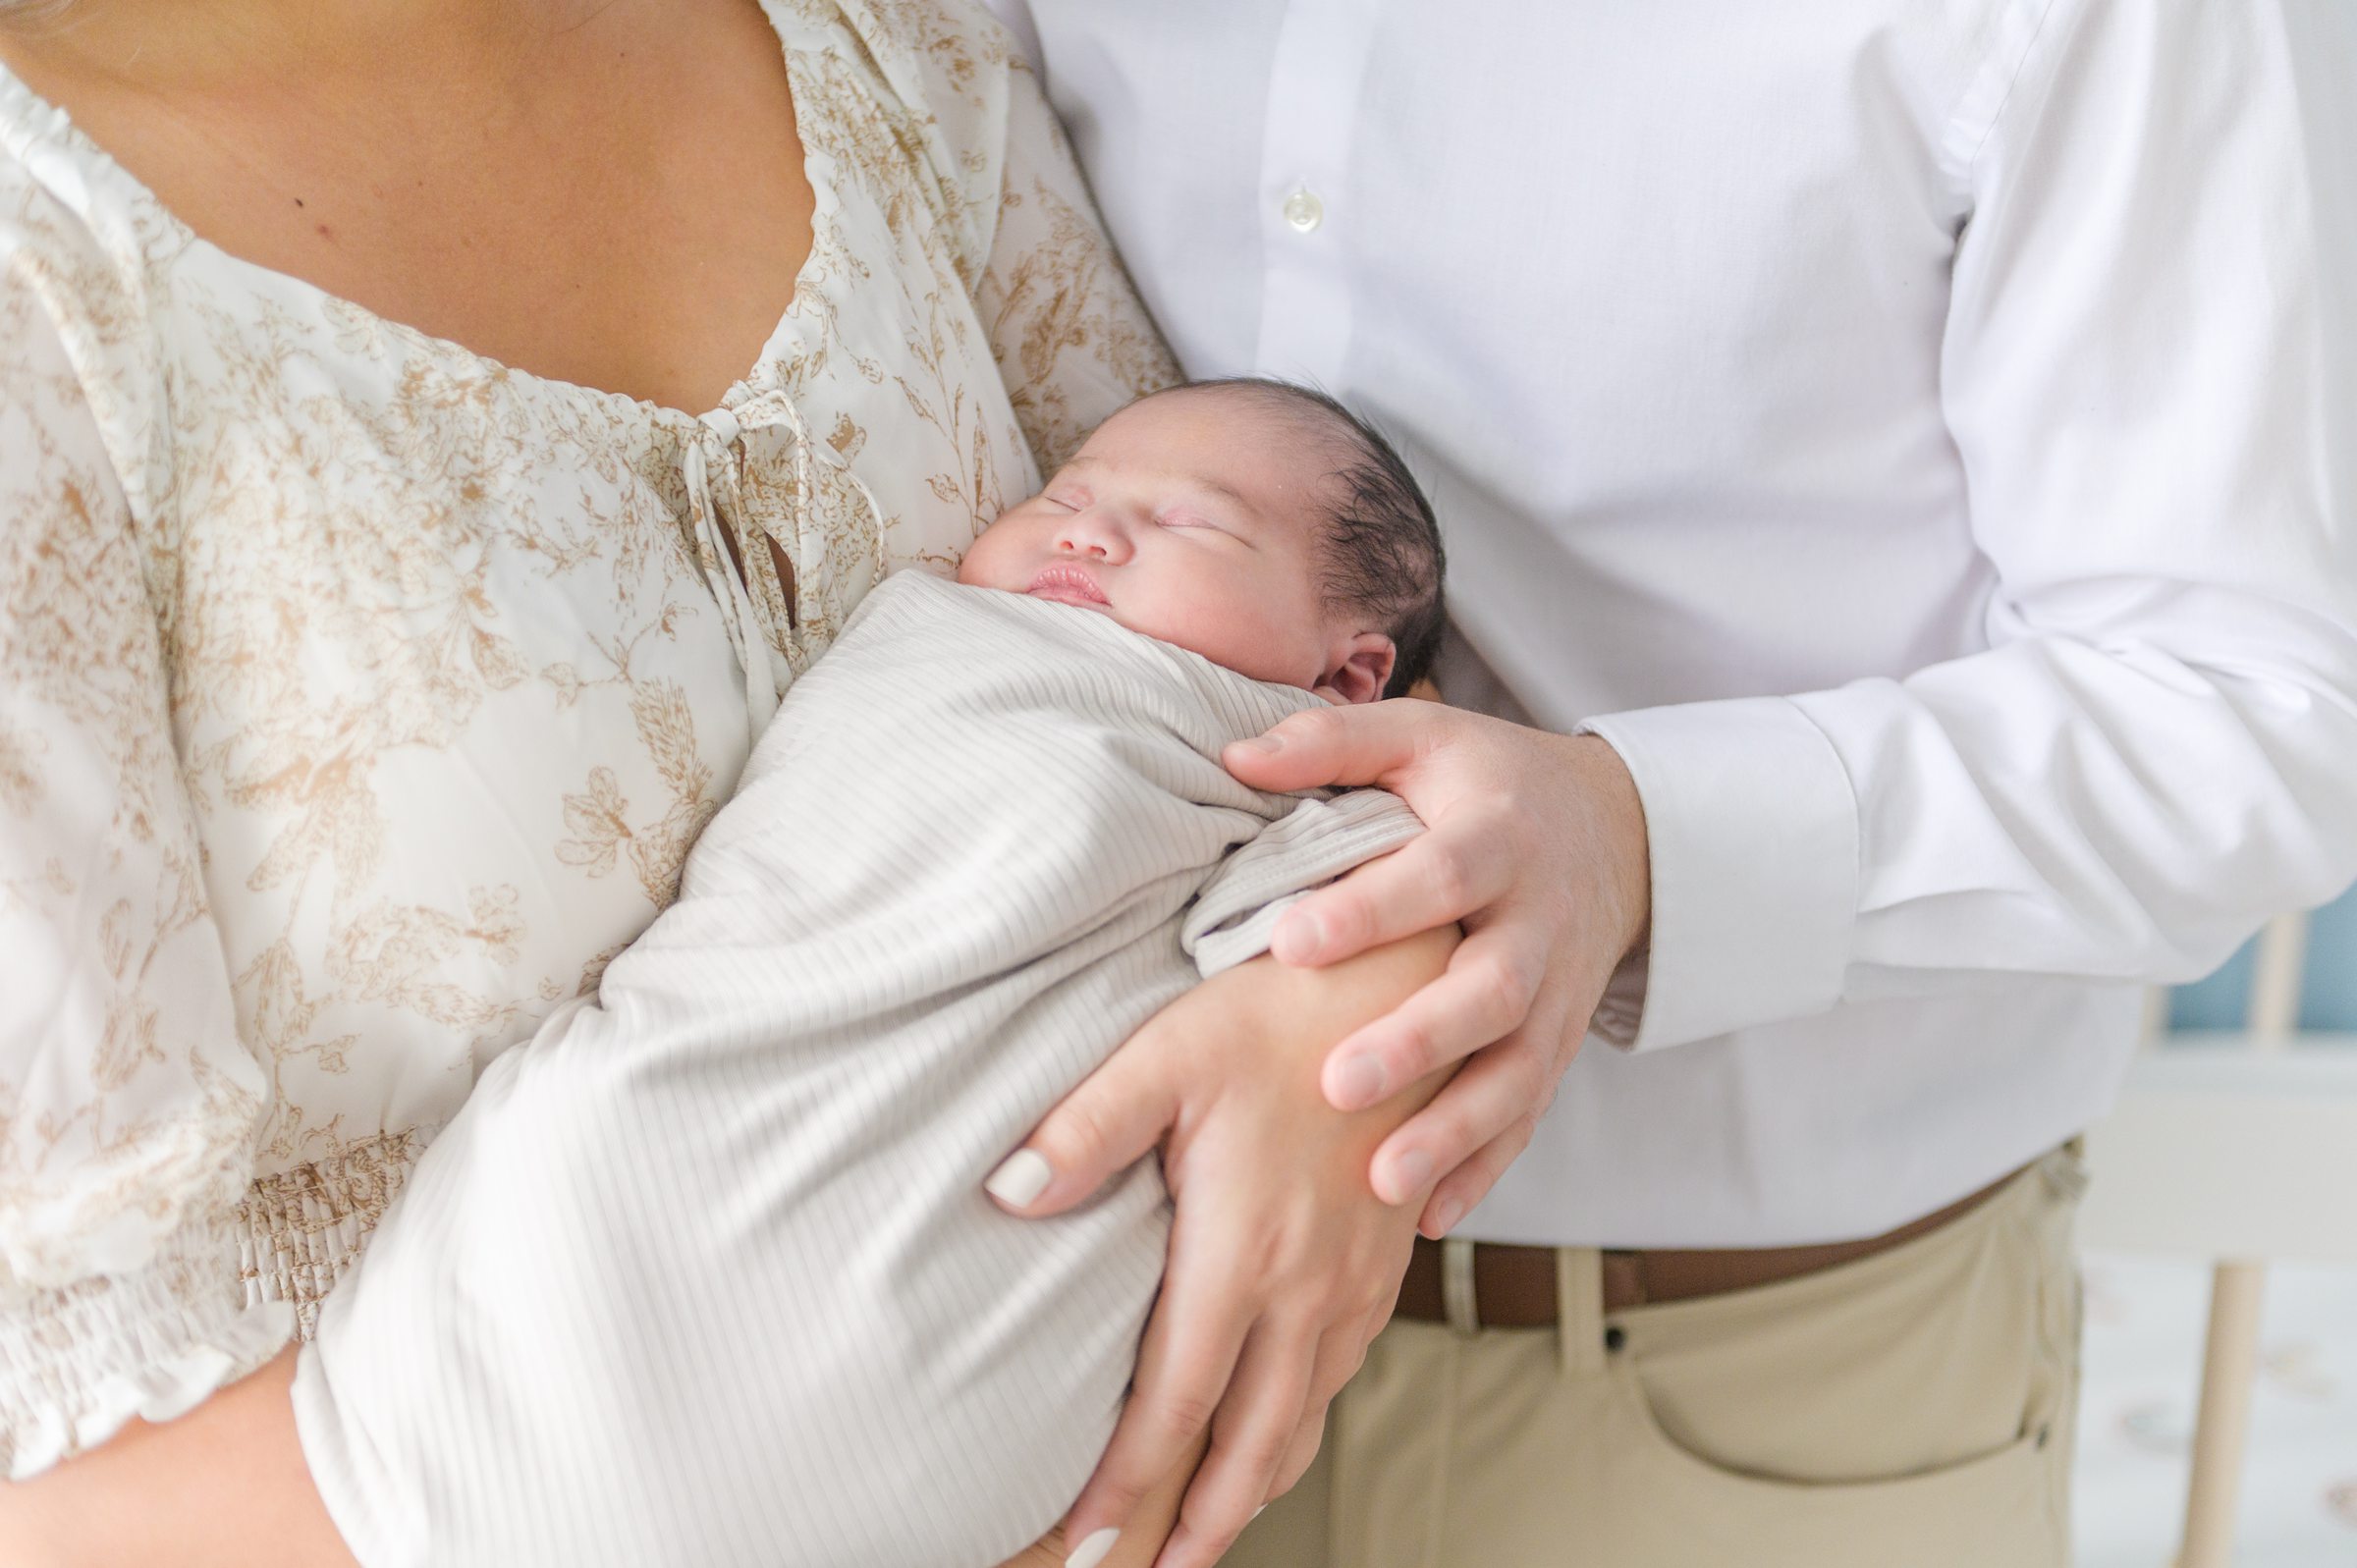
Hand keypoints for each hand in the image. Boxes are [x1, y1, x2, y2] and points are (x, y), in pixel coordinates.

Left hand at [986, 929, 1457, 1567]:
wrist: (1408, 986)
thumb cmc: (1277, 1014)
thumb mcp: (1165, 1056)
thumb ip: (1083, 1132)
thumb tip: (1005, 1194)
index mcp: (1245, 1251)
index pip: (1176, 1404)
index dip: (1129, 1484)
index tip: (1086, 1540)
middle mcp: (1310, 1288)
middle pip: (1250, 1445)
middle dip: (1197, 1525)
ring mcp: (1357, 1282)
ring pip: (1302, 1421)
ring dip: (1252, 1491)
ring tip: (1205, 1539)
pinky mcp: (1385, 1264)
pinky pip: (1340, 1379)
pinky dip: (1298, 1434)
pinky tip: (1273, 1443)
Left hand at [1223, 701, 1648, 1237]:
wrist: (1611, 833)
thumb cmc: (1483, 783)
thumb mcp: (1421, 740)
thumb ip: (1331, 744)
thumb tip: (1233, 752)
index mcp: (1499, 838)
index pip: (1440, 875)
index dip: (1373, 910)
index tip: (1291, 940)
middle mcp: (1538, 924)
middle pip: (1492, 991)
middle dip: (1419, 1041)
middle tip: (1336, 1082)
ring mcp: (1557, 997)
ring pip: (1517, 1072)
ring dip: (1455, 1131)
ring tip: (1380, 1181)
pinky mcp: (1558, 1049)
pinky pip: (1529, 1117)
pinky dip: (1484, 1170)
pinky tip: (1426, 1217)